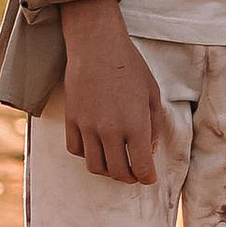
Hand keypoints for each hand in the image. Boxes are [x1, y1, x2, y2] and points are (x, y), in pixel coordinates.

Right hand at [60, 0, 161, 182]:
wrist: (97, 47)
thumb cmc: (130, 66)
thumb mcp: (152, 93)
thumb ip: (154, 125)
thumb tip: (148, 149)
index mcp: (135, 124)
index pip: (142, 166)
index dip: (147, 177)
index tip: (150, 179)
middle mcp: (110, 131)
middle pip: (118, 172)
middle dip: (130, 178)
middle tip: (135, 174)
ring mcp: (88, 127)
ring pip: (95, 166)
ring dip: (108, 171)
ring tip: (117, 165)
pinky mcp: (71, 120)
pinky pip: (77, 150)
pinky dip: (88, 155)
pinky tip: (97, 148)